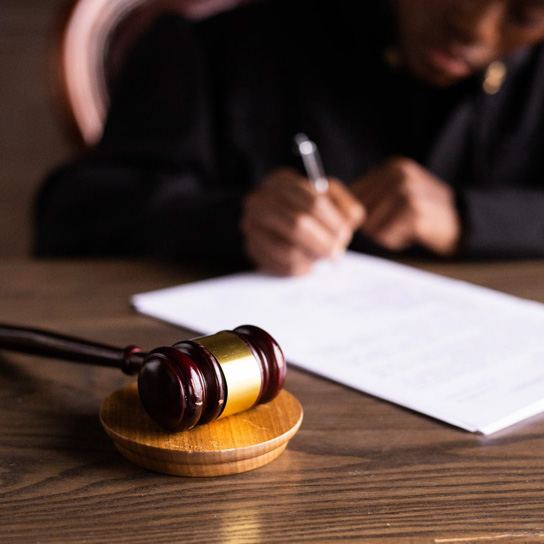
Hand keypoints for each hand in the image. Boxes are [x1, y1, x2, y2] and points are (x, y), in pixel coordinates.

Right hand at [240, 167, 363, 275]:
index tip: (344, 234)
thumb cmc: (310, 208)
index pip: (313, 202)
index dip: (333, 222)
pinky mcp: (251, 248)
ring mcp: (251, 226)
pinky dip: (301, 268)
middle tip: (336, 252)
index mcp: (280, 181)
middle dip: (323, 242)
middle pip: (298, 225)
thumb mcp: (330, 198)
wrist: (278, 220)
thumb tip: (350, 221)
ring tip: (322, 257)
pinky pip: (280, 266)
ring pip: (288, 250)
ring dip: (312, 257)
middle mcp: (259, 201)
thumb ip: (344, 205)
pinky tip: (308, 263)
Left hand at [350, 157, 460, 255]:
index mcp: (392, 167)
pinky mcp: (414, 212)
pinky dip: (395, 241)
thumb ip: (371, 195)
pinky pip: (385, 236)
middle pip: (359, 212)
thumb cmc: (424, 213)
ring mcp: (407, 191)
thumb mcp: (399, 193)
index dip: (360, 214)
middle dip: (374, 225)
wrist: (464, 224)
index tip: (382, 217)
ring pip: (370, 225)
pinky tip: (413, 234)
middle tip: (399, 223)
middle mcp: (399, 174)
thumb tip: (335, 209)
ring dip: (385, 234)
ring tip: (406, 227)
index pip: (353, 194)